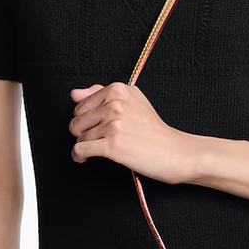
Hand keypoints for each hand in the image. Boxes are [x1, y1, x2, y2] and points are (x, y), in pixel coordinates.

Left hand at [69, 82, 197, 184]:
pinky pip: (80, 150)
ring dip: (85, 146)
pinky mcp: (112, 144)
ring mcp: (114, 124)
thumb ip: (101, 94)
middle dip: (83, 132)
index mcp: (118, 89)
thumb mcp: (132, 102)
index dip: (86, 118)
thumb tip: (75, 93)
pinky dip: (79, 156)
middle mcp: (115, 104)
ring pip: (79, 136)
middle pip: (76, 120)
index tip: (97, 126)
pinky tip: (85, 158)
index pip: (81, 104)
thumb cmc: (154, 130)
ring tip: (98, 148)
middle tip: (99, 138)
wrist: (174, 152)